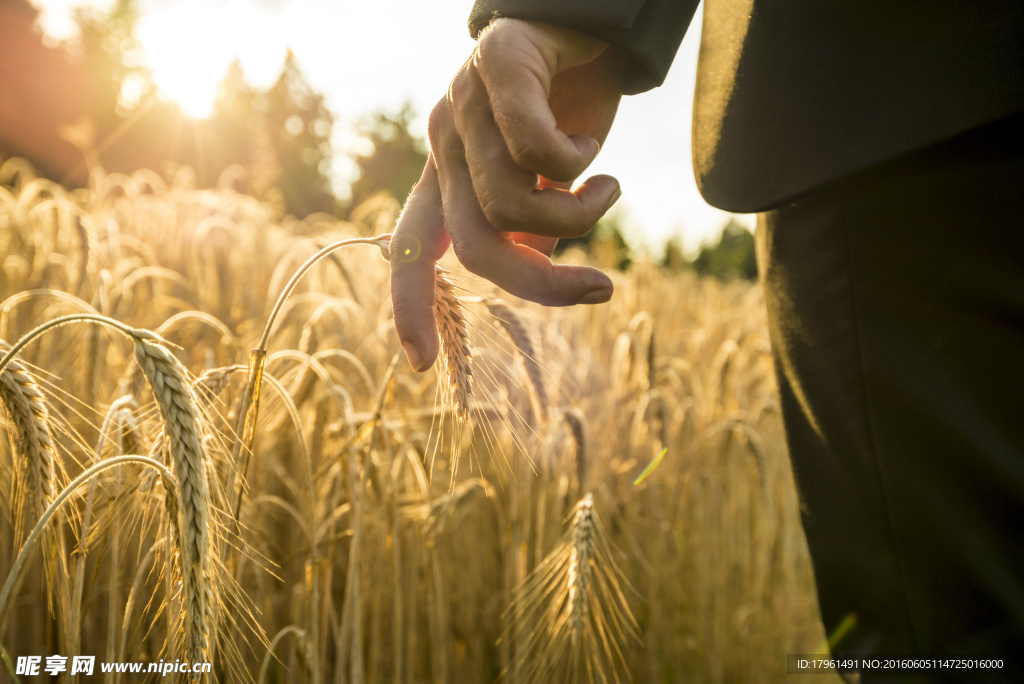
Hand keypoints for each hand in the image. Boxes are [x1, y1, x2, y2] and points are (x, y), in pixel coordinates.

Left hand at [391, 18, 627, 370]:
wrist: (590, 20)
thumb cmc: (571, 104)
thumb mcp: (552, 180)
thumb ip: (533, 225)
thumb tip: (535, 265)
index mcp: (450, 173)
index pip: (415, 245)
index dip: (409, 304)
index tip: (421, 363)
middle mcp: (445, 142)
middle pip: (479, 244)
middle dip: (543, 285)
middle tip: (601, 289)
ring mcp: (464, 101)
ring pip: (511, 202)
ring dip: (579, 212)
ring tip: (604, 183)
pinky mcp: (494, 63)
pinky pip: (535, 148)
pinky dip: (578, 161)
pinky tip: (592, 142)